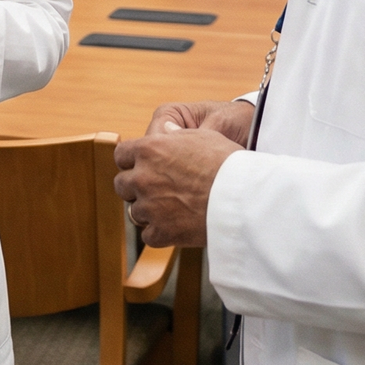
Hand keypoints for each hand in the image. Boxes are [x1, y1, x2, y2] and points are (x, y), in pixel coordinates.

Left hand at [113, 102, 250, 246]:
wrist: (242, 198)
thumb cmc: (227, 163)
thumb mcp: (202, 136)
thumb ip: (176, 134)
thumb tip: (166, 130)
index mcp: (149, 150)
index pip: (121, 155)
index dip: (130, 160)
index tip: (140, 166)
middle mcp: (143, 177)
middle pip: (122, 184)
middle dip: (135, 186)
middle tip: (154, 189)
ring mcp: (150, 206)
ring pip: (135, 211)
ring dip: (149, 210)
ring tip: (171, 209)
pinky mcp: (161, 232)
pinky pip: (148, 235)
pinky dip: (159, 232)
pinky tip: (174, 226)